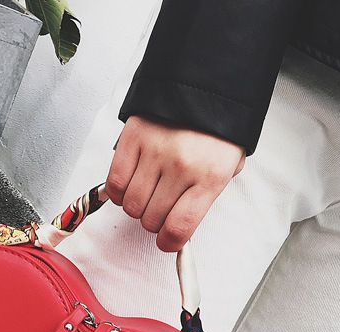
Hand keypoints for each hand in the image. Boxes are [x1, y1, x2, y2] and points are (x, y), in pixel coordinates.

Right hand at [105, 115, 244, 252]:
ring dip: (135, 206)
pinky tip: (129, 184)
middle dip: (153, 221)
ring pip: (130, 206)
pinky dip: (118, 191)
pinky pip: (114, 182)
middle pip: (151, 221)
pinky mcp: (133, 138)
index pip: (179, 229)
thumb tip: (180, 225)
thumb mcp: (226, 165)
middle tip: (159, 208)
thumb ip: (204, 196)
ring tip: (146, 192)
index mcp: (209, 177)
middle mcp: (181, 167)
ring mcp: (154, 152)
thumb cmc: (216, 128)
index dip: (169, 242)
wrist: (205, 80)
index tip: (167, 240)